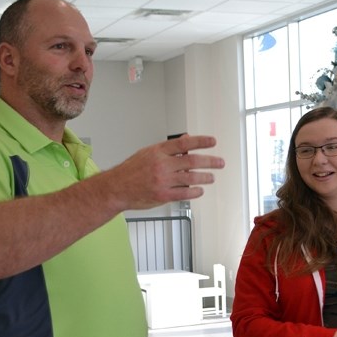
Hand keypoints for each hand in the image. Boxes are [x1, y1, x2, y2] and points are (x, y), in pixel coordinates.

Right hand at [106, 134, 224, 209]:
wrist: (116, 188)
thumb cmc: (131, 170)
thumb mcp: (148, 153)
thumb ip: (168, 148)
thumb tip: (187, 140)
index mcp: (157, 151)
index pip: (184, 144)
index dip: (200, 142)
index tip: (212, 141)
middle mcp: (161, 165)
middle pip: (192, 161)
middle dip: (210, 161)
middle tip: (220, 162)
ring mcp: (163, 181)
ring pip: (191, 177)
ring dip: (205, 177)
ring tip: (211, 177)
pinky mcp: (163, 195)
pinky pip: (184, 193)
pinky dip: (195, 191)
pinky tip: (200, 190)